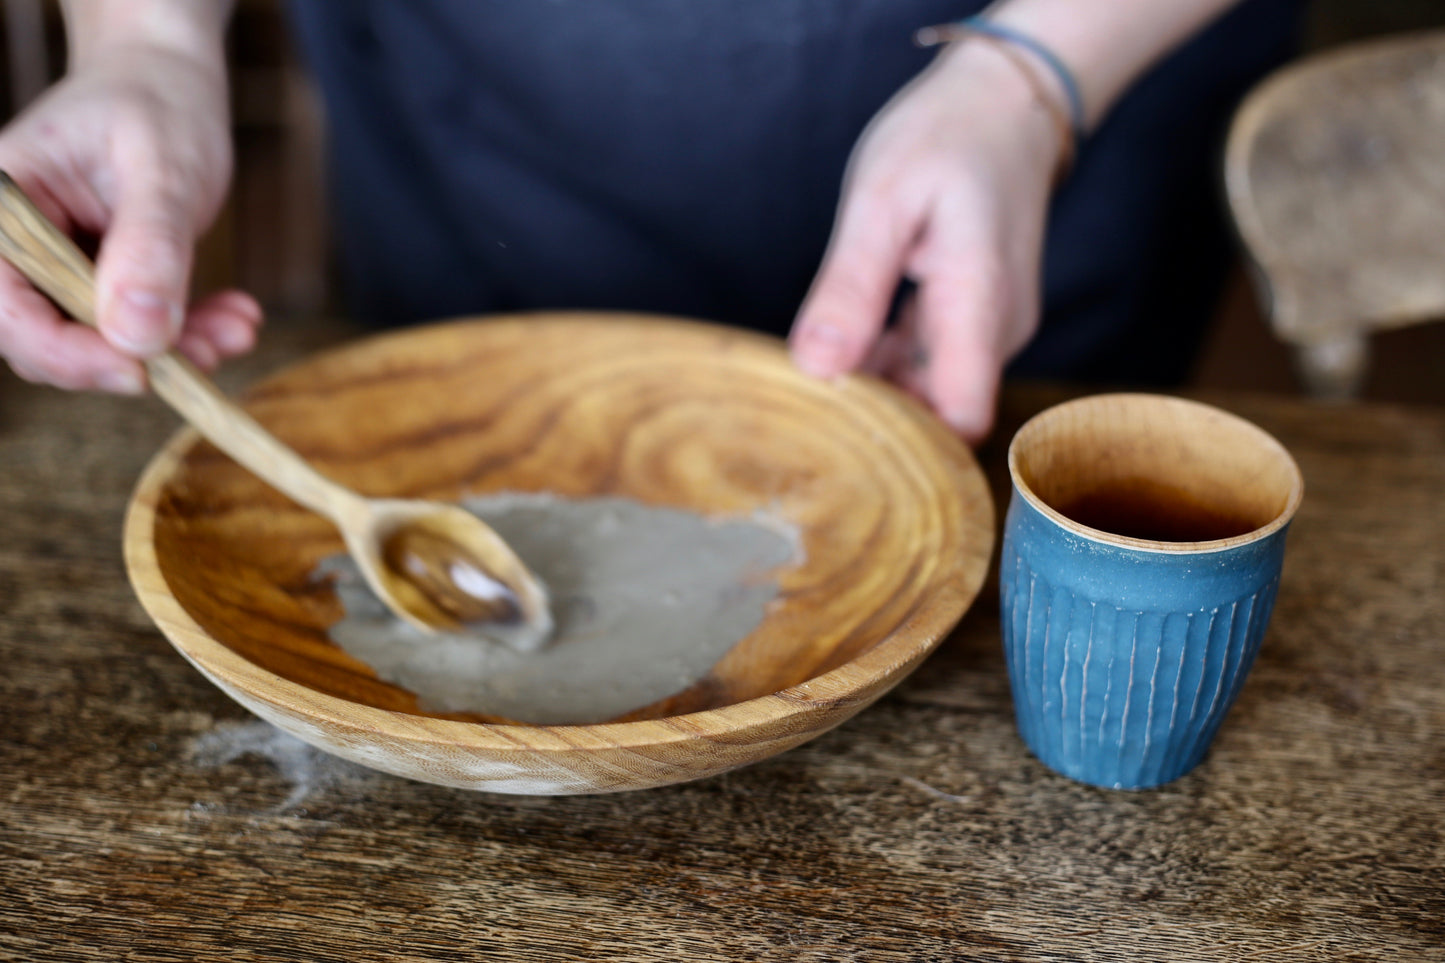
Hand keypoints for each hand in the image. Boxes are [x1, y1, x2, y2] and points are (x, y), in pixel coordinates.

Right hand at [0, 40, 259, 392]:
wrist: (172, 83)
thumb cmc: (158, 105)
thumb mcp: (163, 171)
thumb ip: (148, 249)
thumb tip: (137, 337)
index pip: (6, 306)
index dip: (65, 352)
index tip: (139, 371)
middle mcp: (13, 243)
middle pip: (44, 339)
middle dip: (131, 357)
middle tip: (207, 352)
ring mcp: (54, 266)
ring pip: (98, 342)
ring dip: (172, 349)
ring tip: (237, 329)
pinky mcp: (98, 282)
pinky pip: (134, 330)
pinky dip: (186, 333)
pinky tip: (236, 317)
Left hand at [788, 40, 1067, 443]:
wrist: (1006, 101)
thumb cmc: (946, 135)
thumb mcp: (880, 200)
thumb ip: (850, 288)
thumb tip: (816, 369)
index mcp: (979, 303)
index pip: (959, 418)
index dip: (906, 443)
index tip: (839, 437)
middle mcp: (997, 328)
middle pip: (941, 413)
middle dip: (878, 423)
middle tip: (802, 416)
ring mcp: (991, 326)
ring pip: (933, 392)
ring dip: (877, 392)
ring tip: (812, 386)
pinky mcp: (978, 319)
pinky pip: (933, 364)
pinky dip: (889, 366)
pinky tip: (845, 353)